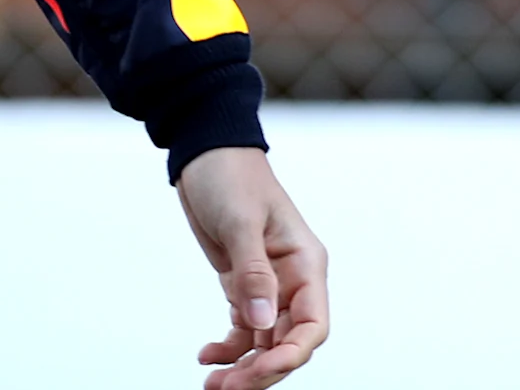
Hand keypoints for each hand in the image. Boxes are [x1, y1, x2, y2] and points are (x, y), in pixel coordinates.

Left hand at [176, 146, 327, 387]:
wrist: (206, 154)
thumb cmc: (231, 176)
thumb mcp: (240, 221)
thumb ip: (252, 272)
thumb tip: (261, 322)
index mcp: (305, 263)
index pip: (313, 325)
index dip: (291, 356)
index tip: (260, 371)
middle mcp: (292, 280)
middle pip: (288, 343)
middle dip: (261, 370)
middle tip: (225, 388)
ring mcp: (269, 285)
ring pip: (265, 343)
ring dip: (243, 367)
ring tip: (212, 383)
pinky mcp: (244, 286)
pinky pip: (244, 331)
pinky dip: (228, 349)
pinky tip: (207, 355)